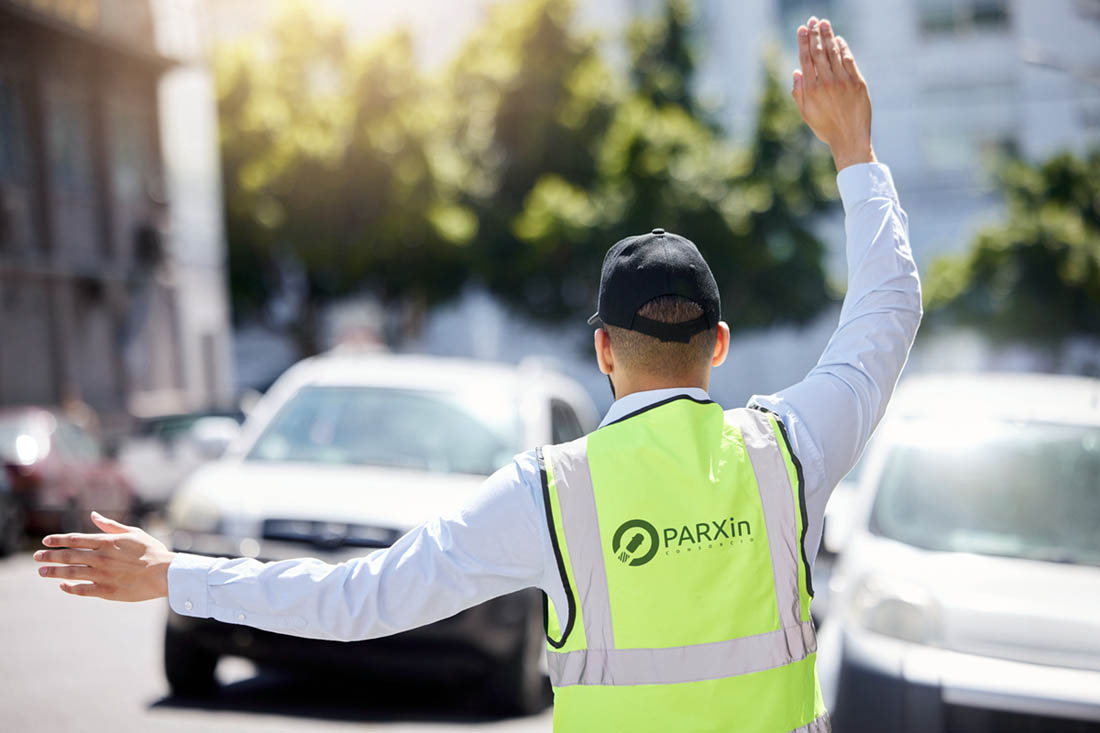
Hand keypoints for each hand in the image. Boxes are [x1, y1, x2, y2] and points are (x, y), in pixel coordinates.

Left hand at [34, 511, 174, 600]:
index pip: (75, 539)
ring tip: (42, 572)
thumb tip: (93, 515)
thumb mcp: (133, 533)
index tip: (45, 541)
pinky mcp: (106, 591)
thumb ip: (110, 525)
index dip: (58, 540)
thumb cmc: (151, 551)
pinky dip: (69, 588)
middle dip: (50, 556)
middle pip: (68, 556)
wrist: (165, 573)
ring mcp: (102, 575)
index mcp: (107, 542)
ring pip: (70, 573)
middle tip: (37, 557)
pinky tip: (62, 586)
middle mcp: (101, 558)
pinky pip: (82, 590)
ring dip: (54, 572)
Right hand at [791, 17, 875, 170]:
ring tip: (824, 23)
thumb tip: (796, 72)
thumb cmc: (826, 128)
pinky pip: (849, 60)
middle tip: (813, 20)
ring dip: (829, 36)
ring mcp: (843, 81)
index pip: (806, 59)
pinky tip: (839, 40)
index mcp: (811, 89)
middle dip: (815, 34)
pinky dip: (843, 49)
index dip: (804, 42)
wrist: (850, 139)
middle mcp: (826, 82)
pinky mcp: (857, 82)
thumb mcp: (806, 113)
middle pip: (819, 52)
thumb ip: (799, 92)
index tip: (802, 29)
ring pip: (834, 53)